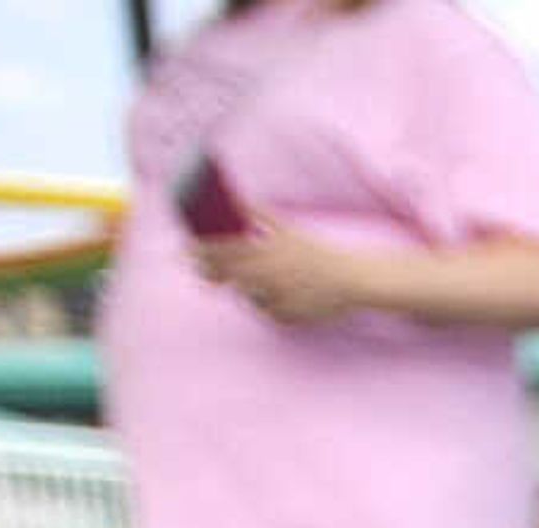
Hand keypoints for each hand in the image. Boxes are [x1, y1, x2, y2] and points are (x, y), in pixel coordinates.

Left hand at [196, 223, 379, 326]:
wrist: (352, 278)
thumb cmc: (318, 253)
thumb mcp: (290, 230)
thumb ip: (262, 217)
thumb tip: (238, 201)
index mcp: (273, 249)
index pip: (229, 249)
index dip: (204, 249)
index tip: (186, 249)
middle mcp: (275, 272)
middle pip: (232, 274)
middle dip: (213, 272)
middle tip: (205, 273)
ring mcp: (283, 296)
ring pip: (250, 298)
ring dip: (248, 292)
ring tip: (266, 283)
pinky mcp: (293, 315)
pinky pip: (271, 315)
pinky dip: (271, 308)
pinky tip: (283, 299)